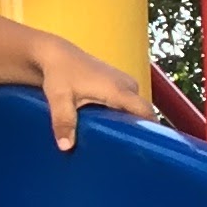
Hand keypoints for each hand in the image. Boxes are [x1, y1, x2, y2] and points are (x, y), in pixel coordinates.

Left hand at [36, 40, 154, 148]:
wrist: (55, 53)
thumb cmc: (59, 73)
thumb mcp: (59, 99)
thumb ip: (64, 122)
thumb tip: (66, 146)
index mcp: (119, 90)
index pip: (147, 113)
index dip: (151, 130)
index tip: (147, 149)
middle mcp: (127, 85)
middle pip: (141, 114)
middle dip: (136, 131)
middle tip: (124, 153)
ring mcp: (125, 82)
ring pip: (134, 109)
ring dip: (128, 123)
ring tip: (116, 144)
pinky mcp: (119, 83)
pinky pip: (128, 103)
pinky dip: (122, 114)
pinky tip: (109, 128)